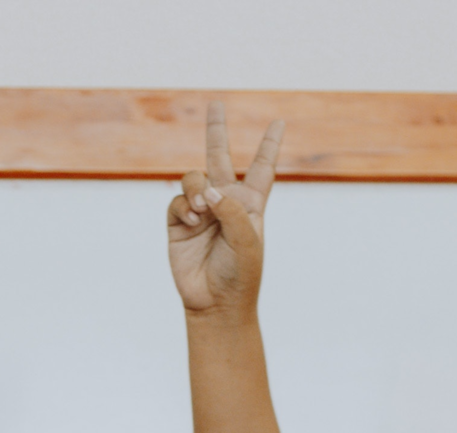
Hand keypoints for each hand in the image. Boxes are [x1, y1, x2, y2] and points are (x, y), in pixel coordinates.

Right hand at [167, 107, 281, 317]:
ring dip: (196, 187)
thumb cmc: (240, 274)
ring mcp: (200, 211)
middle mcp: (225, 202)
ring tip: (201, 208)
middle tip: (216, 104)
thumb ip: (230, 210)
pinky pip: (176, 200)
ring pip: (194, 178)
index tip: (279, 123)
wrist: (214, 304)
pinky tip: (192, 220)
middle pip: (219, 158)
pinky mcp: (178, 223)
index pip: (262, 169)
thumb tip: (205, 190)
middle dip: (216, 130)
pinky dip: (183, 206)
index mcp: (250, 204)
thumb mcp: (247, 240)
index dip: (269, 145)